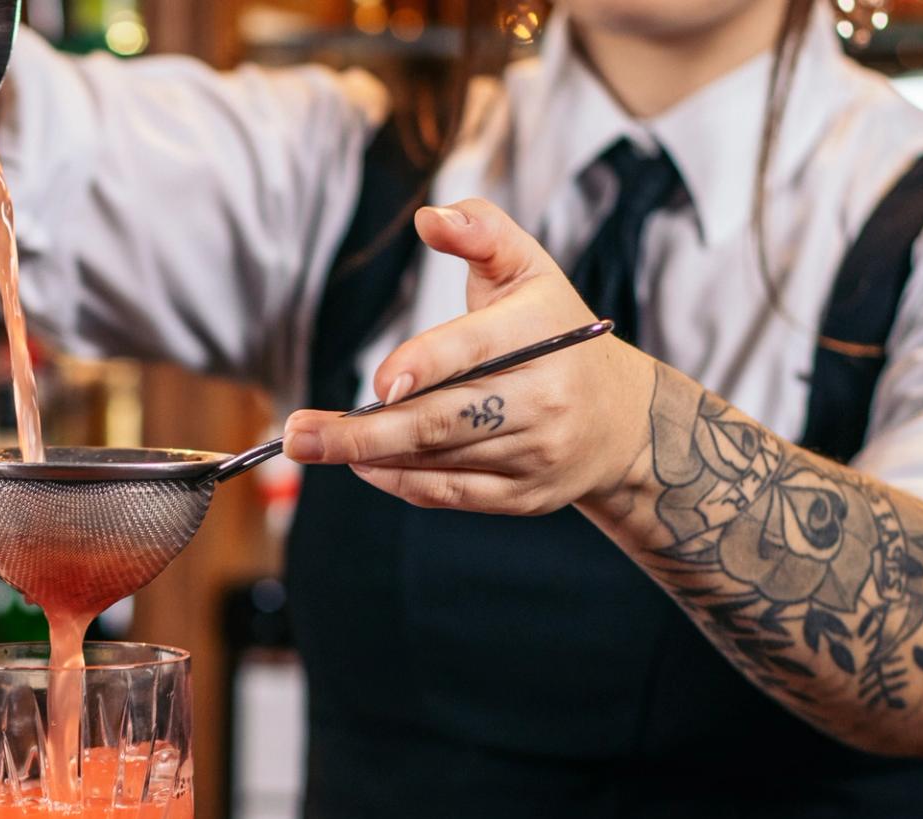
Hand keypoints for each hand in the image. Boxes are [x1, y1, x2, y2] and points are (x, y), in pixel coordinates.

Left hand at [282, 197, 655, 515]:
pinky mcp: (523, 497)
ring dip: (370, 455)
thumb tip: (427, 217)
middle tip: (298, 434)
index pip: (475, 351)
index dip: (424, 366)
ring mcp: (535, 454)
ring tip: (313, 444)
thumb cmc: (556, 333)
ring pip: (439, 461)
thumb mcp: (529, 269)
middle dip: (362, 432)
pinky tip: (361, 466)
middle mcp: (543, 399)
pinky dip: (400, 482)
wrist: (625, 420)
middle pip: (442, 421)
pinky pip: (450, 494)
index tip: (376, 383)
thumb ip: (480, 232)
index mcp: (540, 334)